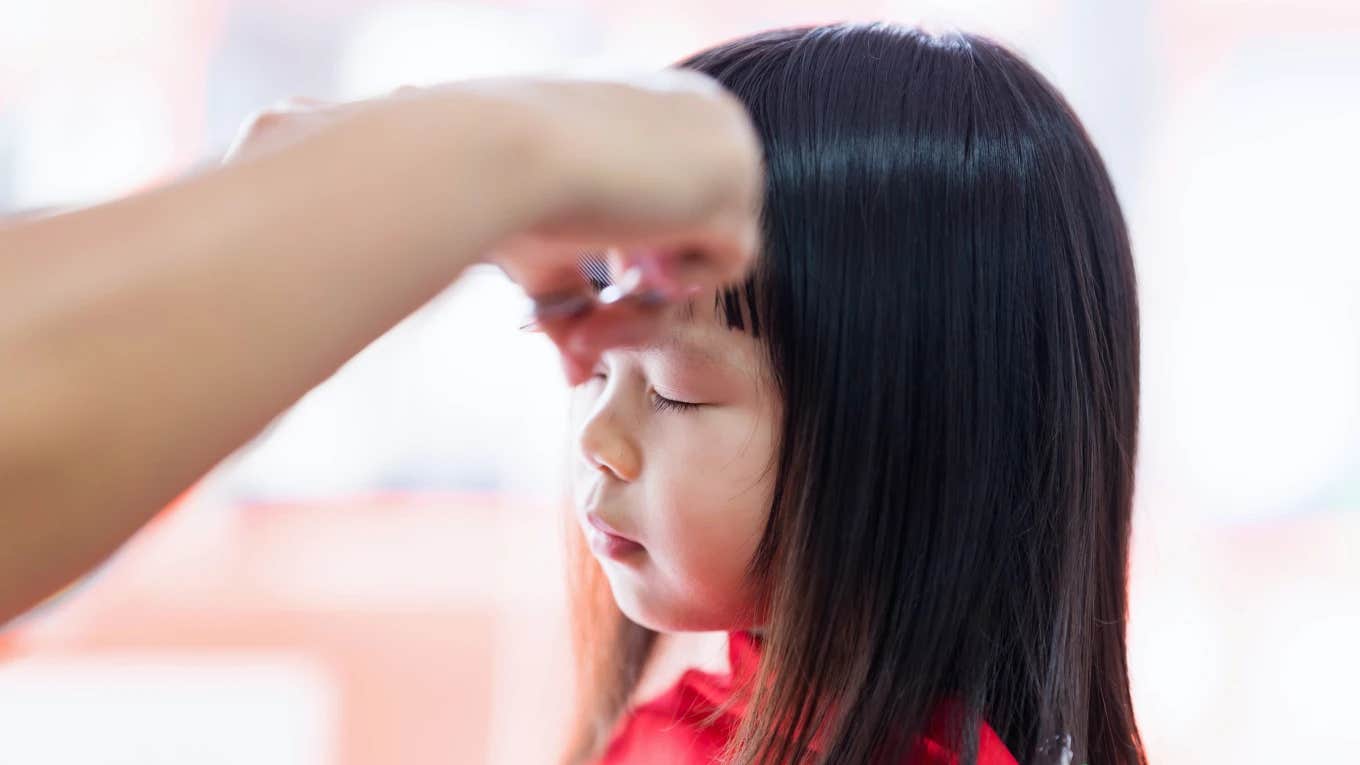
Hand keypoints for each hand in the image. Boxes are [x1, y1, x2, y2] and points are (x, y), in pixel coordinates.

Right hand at [486, 71, 763, 382]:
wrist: (498, 149)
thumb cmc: (506, 181)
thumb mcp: (549, 242)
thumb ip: (574, 298)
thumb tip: (577, 373)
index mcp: (668, 102)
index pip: (685, 192)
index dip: (642, 249)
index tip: (600, 277)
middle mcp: (710, 111)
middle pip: (708, 222)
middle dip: (651, 280)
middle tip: (595, 314)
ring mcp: (730, 143)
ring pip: (722, 244)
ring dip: (662, 284)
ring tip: (608, 280)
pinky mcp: (733, 184)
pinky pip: (733, 261)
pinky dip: (680, 278)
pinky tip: (630, 255)